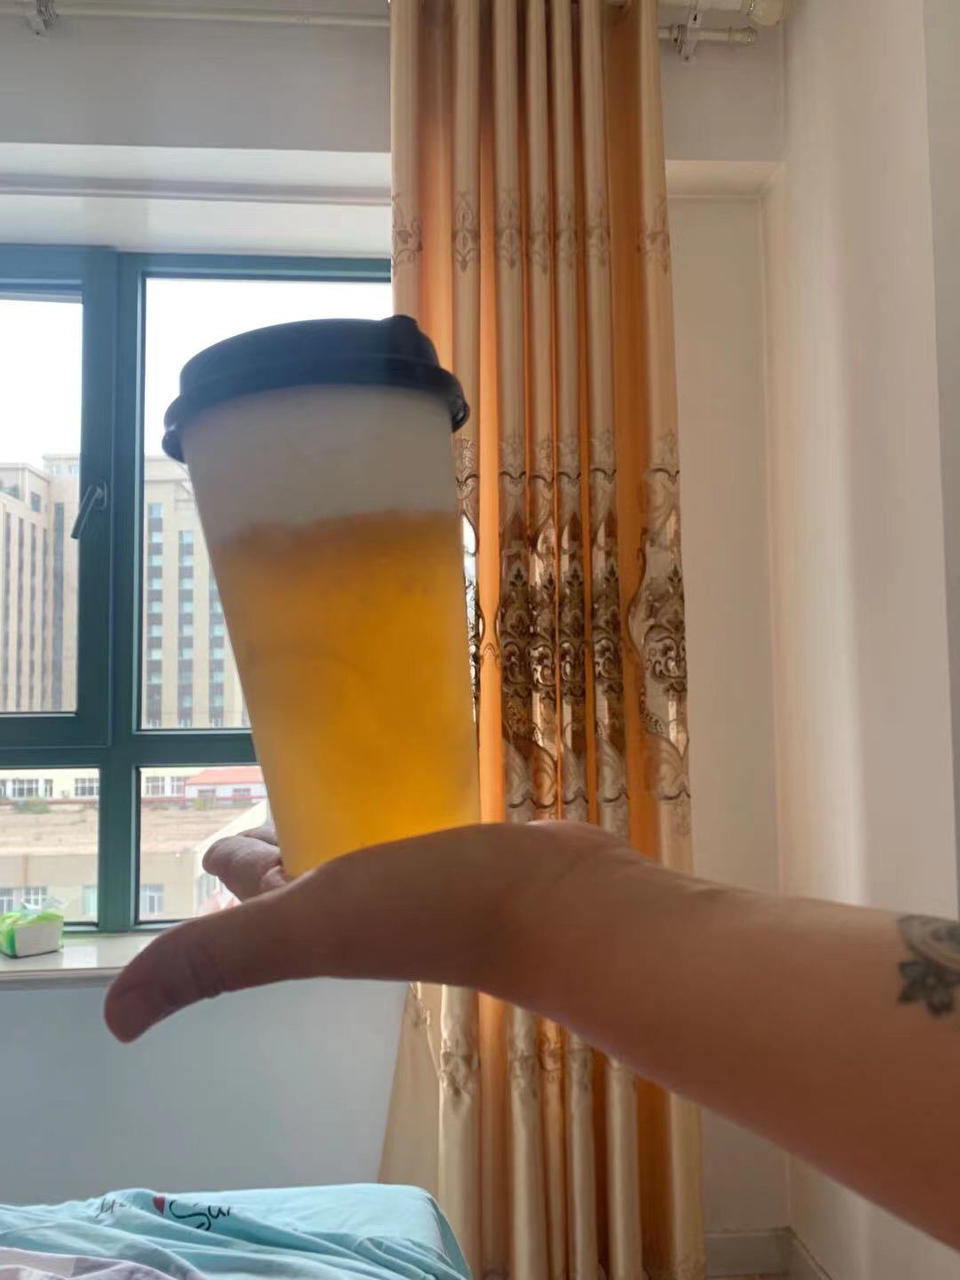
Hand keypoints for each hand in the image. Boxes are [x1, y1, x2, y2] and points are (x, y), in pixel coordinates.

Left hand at [104, 821, 621, 1043]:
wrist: (557, 905)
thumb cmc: (429, 910)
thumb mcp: (303, 925)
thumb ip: (212, 959)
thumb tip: (115, 1021)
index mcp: (308, 922)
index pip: (246, 881)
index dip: (226, 857)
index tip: (218, 822)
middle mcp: (354, 908)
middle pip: (299, 865)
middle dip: (277, 834)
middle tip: (277, 777)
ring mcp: (410, 885)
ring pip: (355, 843)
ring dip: (336, 813)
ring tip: (335, 763)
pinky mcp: (459, 859)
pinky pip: (409, 827)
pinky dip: (394, 807)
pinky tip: (407, 777)